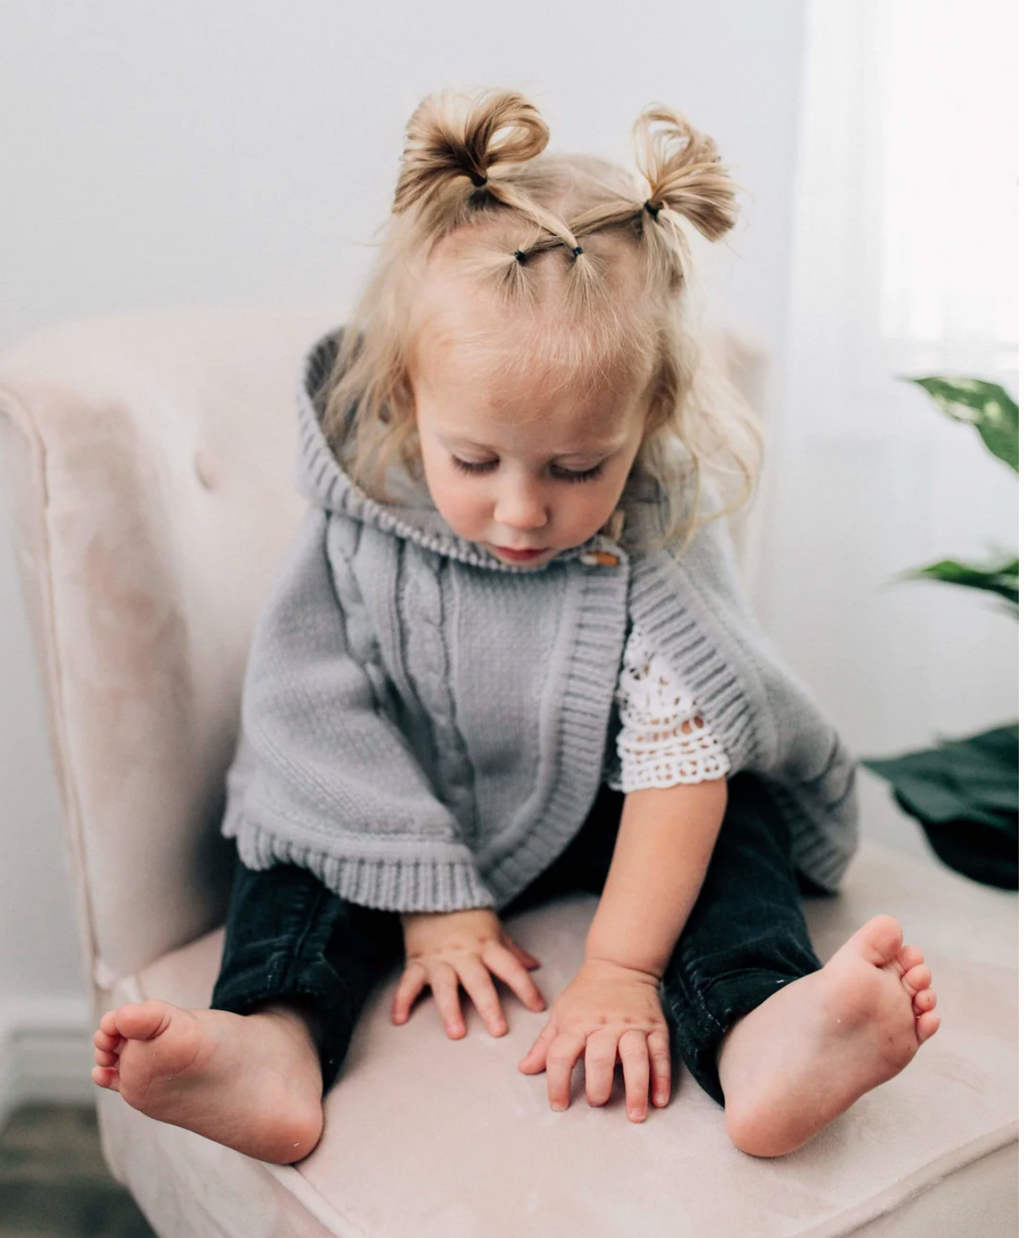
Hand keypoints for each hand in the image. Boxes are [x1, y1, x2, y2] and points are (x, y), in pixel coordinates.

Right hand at [394, 907, 546, 1038]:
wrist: (432, 892)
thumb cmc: (466, 914)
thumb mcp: (494, 928)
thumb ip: (512, 950)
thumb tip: (534, 965)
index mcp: (486, 945)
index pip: (510, 967)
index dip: (526, 987)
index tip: (537, 1007)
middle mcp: (464, 954)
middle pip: (478, 981)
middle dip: (489, 1006)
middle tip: (498, 1030)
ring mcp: (439, 959)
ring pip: (445, 986)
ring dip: (450, 1010)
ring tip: (456, 1032)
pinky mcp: (417, 961)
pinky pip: (408, 983)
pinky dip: (401, 1001)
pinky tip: (399, 1019)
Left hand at [518, 957, 671, 1121]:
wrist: (619, 966)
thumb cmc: (586, 996)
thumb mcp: (561, 1014)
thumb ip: (545, 1044)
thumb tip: (524, 1069)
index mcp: (577, 1023)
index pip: (561, 1055)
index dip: (557, 1083)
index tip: (559, 1106)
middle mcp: (605, 1025)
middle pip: (600, 1057)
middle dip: (598, 1086)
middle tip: (597, 1104)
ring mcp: (632, 1026)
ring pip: (635, 1057)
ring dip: (636, 1088)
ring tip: (635, 1115)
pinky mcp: (655, 1027)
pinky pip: (660, 1054)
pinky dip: (661, 1078)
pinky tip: (659, 1100)